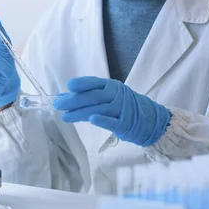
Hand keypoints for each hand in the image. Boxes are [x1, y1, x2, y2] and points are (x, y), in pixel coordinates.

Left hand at [53, 76, 171, 146]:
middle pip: (92, 97)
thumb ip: (89, 96)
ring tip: (65, 116)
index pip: (95, 83)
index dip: (82, 84)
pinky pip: (112, 122)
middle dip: (73, 101)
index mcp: (112, 86)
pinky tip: (91, 119)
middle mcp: (117, 95)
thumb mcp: (109, 96)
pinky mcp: (125, 124)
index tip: (68, 86)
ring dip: (80, 113)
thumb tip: (64, 98)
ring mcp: (121, 109)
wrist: (150, 120)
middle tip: (58, 105)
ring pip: (98, 109)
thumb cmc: (124, 106)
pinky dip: (102, 120)